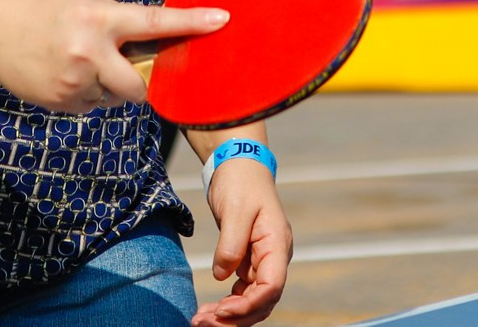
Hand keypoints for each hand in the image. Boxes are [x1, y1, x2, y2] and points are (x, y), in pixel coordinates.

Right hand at [0, 0, 227, 114]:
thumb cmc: (41, 8)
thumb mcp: (84, 2)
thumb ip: (118, 21)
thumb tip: (152, 43)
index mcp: (99, 19)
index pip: (155, 22)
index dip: (191, 22)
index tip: (222, 20)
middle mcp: (89, 53)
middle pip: (140, 84)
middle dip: (143, 81)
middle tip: (130, 65)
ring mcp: (74, 83)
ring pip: (115, 96)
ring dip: (110, 83)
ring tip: (79, 58)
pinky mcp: (61, 103)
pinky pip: (92, 104)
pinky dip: (89, 92)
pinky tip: (65, 72)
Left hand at [196, 159, 290, 325]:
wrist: (239, 166)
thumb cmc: (240, 182)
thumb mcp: (234, 209)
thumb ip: (230, 244)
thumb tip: (222, 276)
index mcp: (277, 243)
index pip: (272, 286)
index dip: (249, 305)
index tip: (222, 310)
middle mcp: (274, 257)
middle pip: (263, 301)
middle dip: (235, 318)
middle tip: (201, 322)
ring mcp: (263, 261)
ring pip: (252, 301)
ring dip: (230, 316)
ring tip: (200, 320)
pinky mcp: (250, 262)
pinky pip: (243, 293)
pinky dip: (228, 305)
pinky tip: (209, 309)